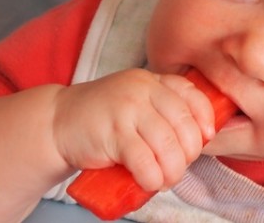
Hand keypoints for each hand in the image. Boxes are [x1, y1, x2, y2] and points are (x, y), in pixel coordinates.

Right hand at [52, 69, 215, 190]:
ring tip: (166, 180)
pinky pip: (144, 160)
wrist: (57, 122)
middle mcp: (143, 90)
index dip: (205, 120)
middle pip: (184, 125)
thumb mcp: (138, 102)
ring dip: (173, 170)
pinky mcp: (112, 133)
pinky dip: (153, 177)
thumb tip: (201, 138)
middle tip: (179, 166)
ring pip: (167, 145)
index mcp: (153, 81)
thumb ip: (165, 110)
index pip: (193, 96)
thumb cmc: (105, 118)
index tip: (205, 139)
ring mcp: (127, 109)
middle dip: (189, 153)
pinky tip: (151, 182)